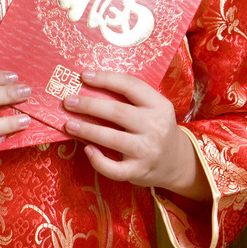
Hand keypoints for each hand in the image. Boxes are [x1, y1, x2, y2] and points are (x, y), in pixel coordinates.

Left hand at [63, 70, 210, 201]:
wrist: (178, 162)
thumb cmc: (156, 128)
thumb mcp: (154, 108)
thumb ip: (131, 99)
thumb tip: (90, 86)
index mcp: (159, 105)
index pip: (130, 85)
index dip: (105, 79)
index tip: (84, 76)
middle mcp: (155, 127)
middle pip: (117, 111)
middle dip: (89, 105)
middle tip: (68, 101)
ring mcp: (148, 151)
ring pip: (112, 138)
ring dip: (87, 129)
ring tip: (69, 124)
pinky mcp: (139, 171)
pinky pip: (114, 168)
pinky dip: (98, 160)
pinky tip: (87, 149)